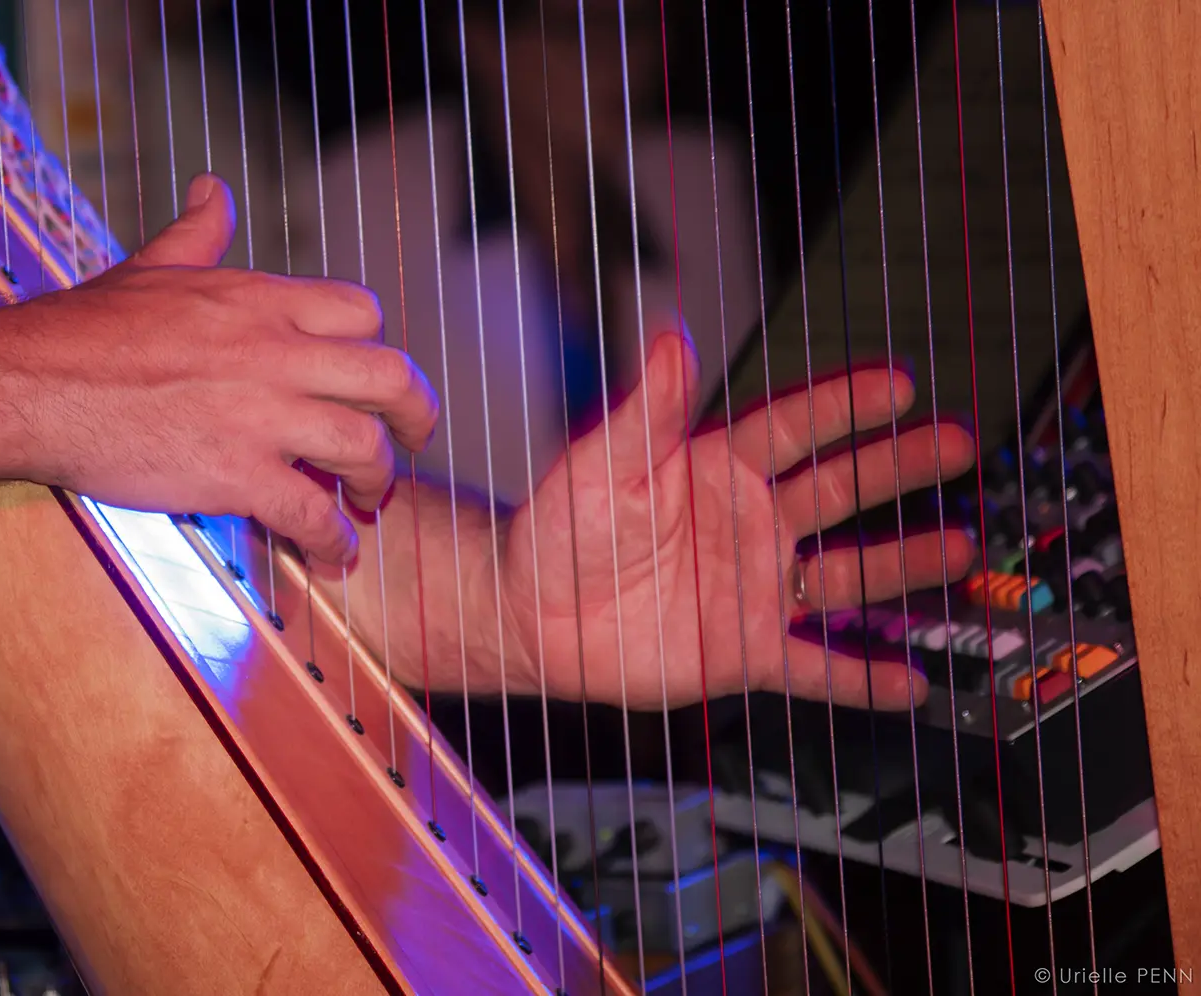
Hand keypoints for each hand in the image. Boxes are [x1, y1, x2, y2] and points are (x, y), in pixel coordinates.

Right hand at [0, 175, 438, 565]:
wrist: (28, 383)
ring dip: (378, 482)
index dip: (378, 348)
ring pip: (364, 449)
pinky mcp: (235, 474)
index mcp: (261, 300)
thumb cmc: (83, 328)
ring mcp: (261, 415)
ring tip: (367, 503)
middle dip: (417, 417)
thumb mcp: (152, 265)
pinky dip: (333, 540)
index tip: (372, 380)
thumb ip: (197, 234)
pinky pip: (310, 512)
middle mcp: (276, 352)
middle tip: (414, 442)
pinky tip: (334, 555)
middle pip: (391, 379)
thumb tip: (211, 190)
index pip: (363, 313)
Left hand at [502, 330, 975, 710]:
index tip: (900, 384)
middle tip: (959, 444)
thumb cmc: (561, 528)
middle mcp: (750, 523)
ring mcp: (755, 588)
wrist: (532, 614)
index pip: (794, 426)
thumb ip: (645, 411)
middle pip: (840, 489)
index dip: (845, 405)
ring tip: (962, 548)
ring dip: (904, 563)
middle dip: (900, 467)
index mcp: (718, 466)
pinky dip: (863, 679)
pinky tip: (912, 682)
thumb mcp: (601, 465)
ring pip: (847, 574)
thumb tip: (669, 337)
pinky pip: (817, 666)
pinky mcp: (746, 652)